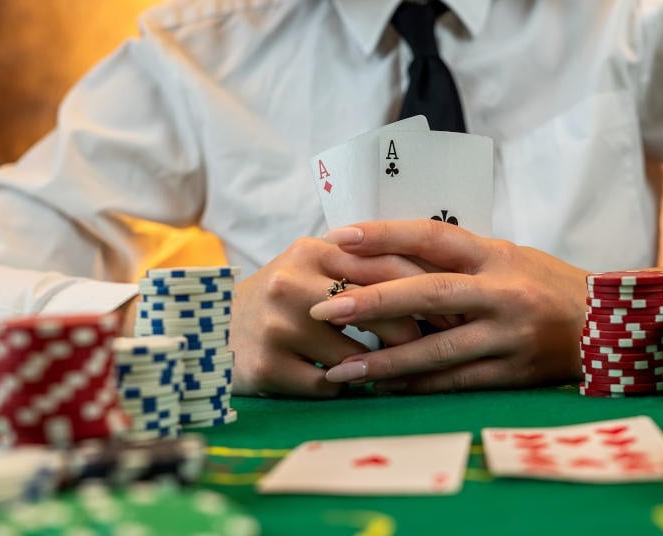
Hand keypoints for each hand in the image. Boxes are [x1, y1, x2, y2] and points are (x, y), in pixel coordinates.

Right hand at [229, 236, 429, 397]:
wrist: (209, 328)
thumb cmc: (281, 298)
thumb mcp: (313, 266)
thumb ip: (362, 263)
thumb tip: (437, 280)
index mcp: (311, 251)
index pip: (384, 265)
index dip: (425, 290)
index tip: (453, 312)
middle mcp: (291, 283)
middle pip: (375, 311)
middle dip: (409, 334)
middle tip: (429, 347)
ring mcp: (277, 326)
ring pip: (355, 356)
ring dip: (373, 367)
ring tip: (375, 365)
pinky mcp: (267, 367)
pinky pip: (329, 386)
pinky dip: (340, 386)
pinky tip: (335, 378)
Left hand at [310, 220, 588, 393]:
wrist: (610, 325)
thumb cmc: (547, 284)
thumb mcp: (506, 257)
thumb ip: (456, 258)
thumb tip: (389, 256)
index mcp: (495, 254)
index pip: (431, 237)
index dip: (384, 235)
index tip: (339, 238)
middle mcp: (500, 292)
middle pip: (427, 294)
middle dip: (371, 303)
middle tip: (323, 309)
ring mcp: (508, 335)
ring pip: (437, 350)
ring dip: (385, 361)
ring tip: (340, 370)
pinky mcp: (514, 373)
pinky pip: (456, 382)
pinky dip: (418, 386)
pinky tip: (384, 389)